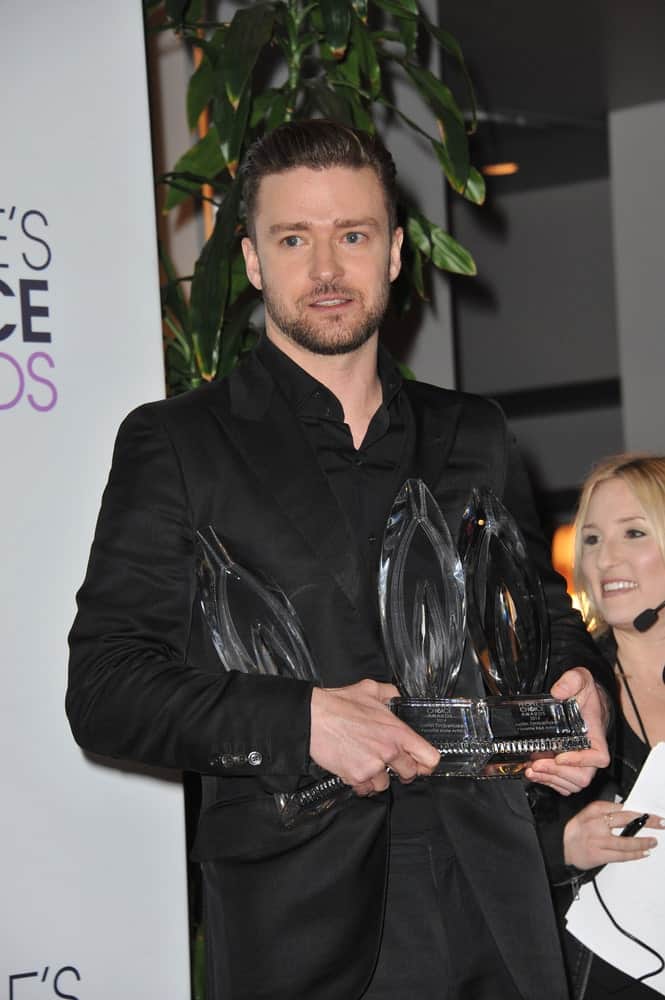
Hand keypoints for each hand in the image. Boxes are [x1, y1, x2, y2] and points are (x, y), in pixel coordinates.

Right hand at [310, 679, 440, 796]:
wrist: (313, 717)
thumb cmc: (338, 704)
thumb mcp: (370, 689)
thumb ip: (390, 694)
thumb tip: (397, 698)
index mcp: (396, 731)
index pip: (429, 757)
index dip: (427, 762)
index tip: (422, 763)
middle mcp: (388, 751)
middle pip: (410, 774)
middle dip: (401, 769)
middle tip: (390, 762)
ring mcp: (372, 766)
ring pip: (385, 783)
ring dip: (378, 776)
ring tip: (367, 762)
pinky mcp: (356, 776)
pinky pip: (365, 789)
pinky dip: (361, 783)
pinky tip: (355, 768)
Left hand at [525, 667, 610, 794]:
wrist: (581, 699)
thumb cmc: (584, 693)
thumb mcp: (580, 679)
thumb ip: (571, 681)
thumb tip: (558, 691)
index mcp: (596, 736)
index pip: (599, 757)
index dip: (581, 761)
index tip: (561, 756)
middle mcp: (589, 752)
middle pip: (583, 776)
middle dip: (558, 773)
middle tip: (537, 764)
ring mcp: (579, 761)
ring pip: (572, 784)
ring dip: (551, 779)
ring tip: (532, 770)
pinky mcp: (567, 765)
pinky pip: (564, 784)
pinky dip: (549, 782)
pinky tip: (535, 773)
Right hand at [564, 800, 662, 869]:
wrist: (561, 846)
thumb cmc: (576, 830)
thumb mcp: (588, 813)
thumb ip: (607, 811)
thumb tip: (628, 811)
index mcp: (595, 810)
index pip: (622, 808)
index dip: (639, 811)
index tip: (650, 813)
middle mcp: (597, 824)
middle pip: (627, 820)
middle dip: (647, 821)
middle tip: (660, 822)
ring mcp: (599, 840)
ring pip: (627, 841)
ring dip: (644, 842)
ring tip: (653, 841)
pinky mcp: (599, 855)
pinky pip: (621, 856)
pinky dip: (635, 855)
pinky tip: (643, 853)